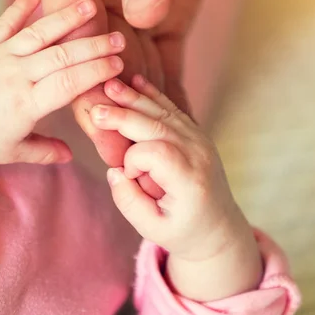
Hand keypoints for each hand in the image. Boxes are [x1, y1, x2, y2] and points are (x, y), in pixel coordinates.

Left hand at [0, 0, 124, 167]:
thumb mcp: (12, 153)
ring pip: (38, 34)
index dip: (95, 72)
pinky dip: (19, 7)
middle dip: (92, 45)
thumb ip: (44, 151)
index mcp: (26, 104)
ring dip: (64, 18)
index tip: (118, 64)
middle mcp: (16, 76)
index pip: (69, 84)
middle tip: (118, 38)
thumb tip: (70, 154)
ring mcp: (0, 58)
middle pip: (61, 56)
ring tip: (88, 4)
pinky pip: (5, 24)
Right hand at [31, 0, 261, 166]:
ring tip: (147, 152)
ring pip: (128, 60)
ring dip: (139, 106)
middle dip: (108, 104)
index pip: (67, 21)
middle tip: (123, 157)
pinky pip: (164, 50)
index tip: (99, 117)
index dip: (81, 70)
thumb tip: (142, 10)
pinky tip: (176, 119)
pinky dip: (170, 85)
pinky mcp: (167, 3)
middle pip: (93, 52)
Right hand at [90, 76, 261, 300]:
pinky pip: (172, 110)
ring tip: (110, 86)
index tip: (128, 175)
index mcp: (190, 181)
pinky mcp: (197, 133)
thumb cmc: (183, 231)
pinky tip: (135, 82)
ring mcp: (200, 140)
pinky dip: (152, 96)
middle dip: (124, 116)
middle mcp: (199, 155)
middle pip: (157, 126)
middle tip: (96, 110)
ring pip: (163, 112)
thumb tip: (114, 170)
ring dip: (134, 99)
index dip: (133, 159)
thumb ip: (129, 202)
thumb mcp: (152, 229)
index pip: (156, 154)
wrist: (218, 227)